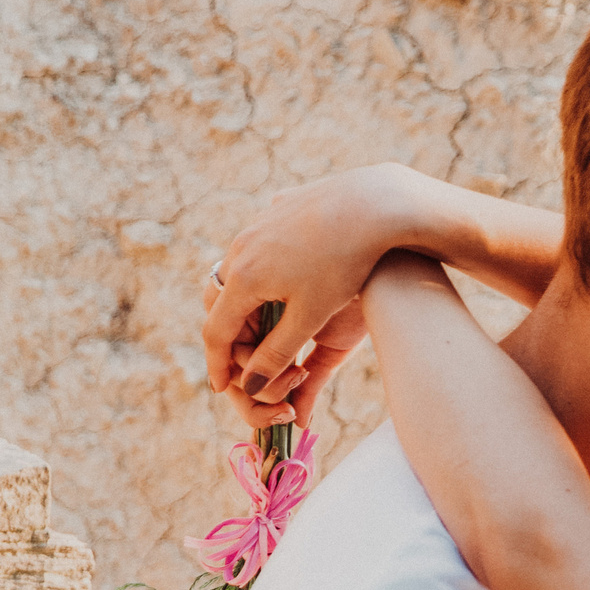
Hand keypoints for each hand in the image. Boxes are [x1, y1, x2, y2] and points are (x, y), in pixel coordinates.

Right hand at [203, 164, 420, 424]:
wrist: (373, 202)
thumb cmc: (344, 263)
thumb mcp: (311, 316)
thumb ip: (277, 353)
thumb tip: (250, 387)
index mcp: (243, 279)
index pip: (216, 332)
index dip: (217, 364)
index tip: (219, 387)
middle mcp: (240, 250)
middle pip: (220, 303)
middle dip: (230, 335)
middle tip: (243, 360)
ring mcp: (256, 228)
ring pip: (237, 275)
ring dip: (245, 305)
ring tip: (262, 327)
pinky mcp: (275, 213)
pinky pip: (256, 251)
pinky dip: (260, 277)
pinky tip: (282, 283)